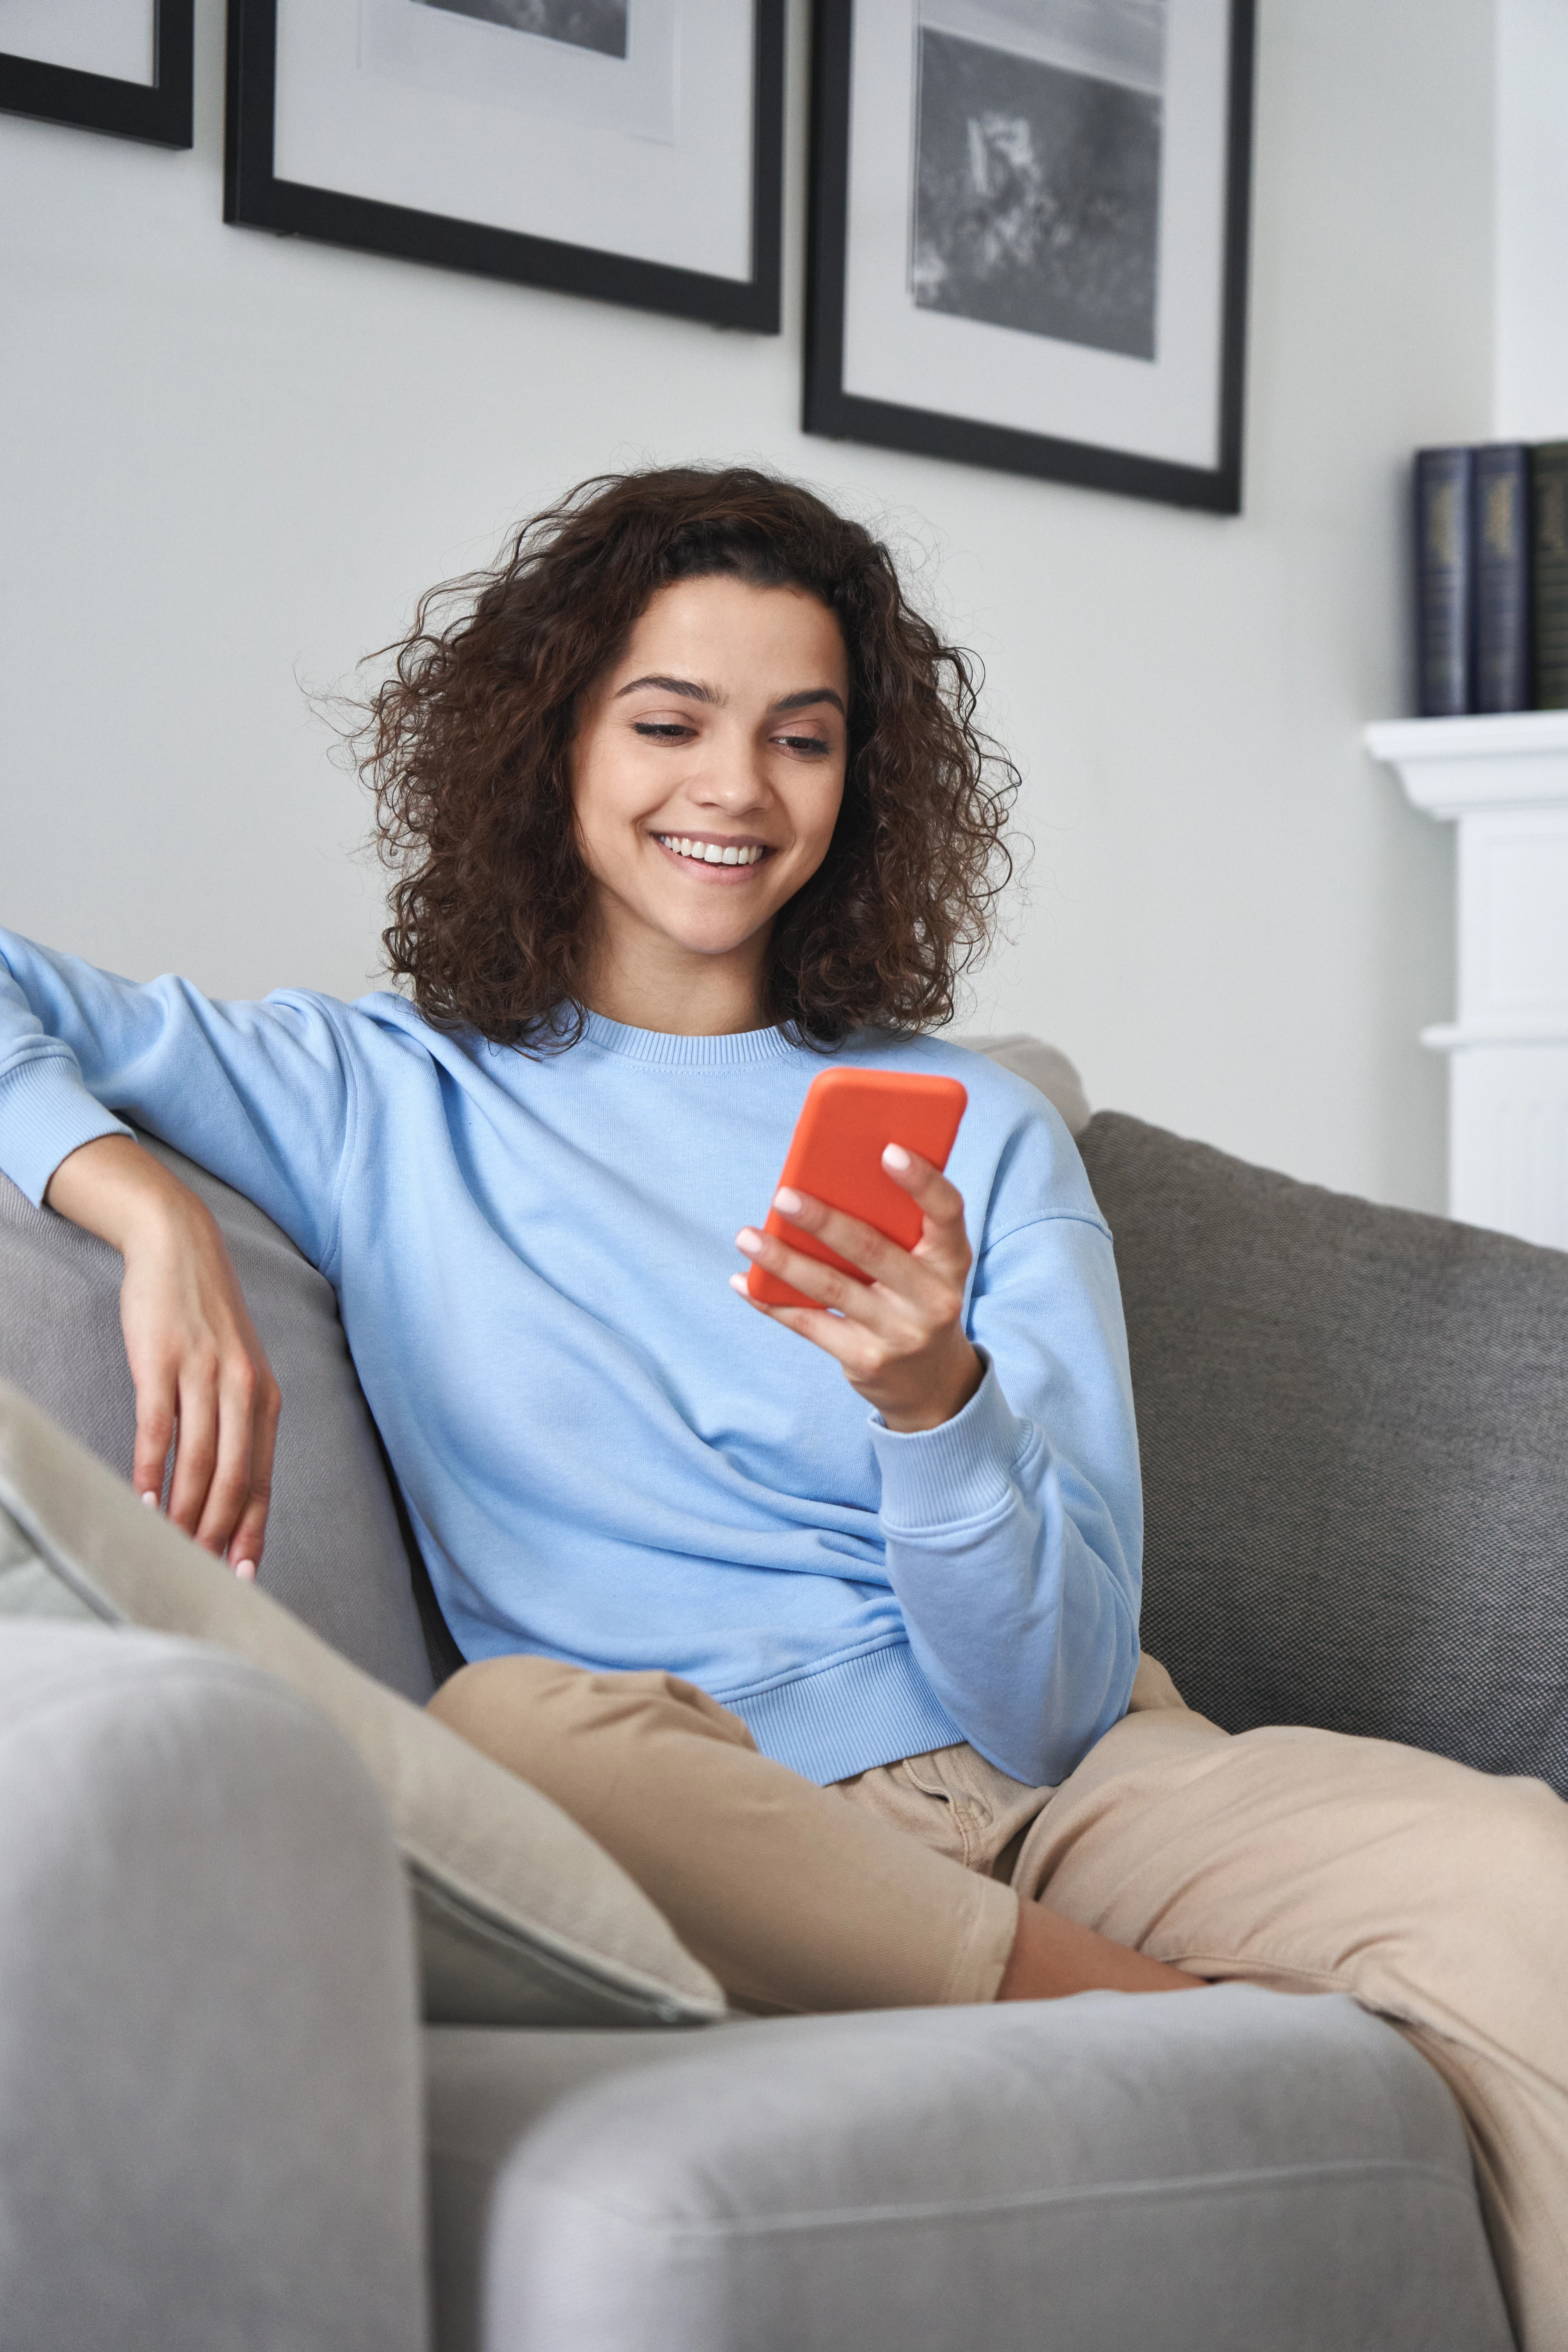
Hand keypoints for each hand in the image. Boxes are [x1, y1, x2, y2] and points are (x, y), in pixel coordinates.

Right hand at [46, 1136, 280, 1575]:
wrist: (180, 1247)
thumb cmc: (206, 1319)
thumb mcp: (237, 1369)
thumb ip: (236, 1423)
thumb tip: (224, 1484)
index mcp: (267, 1398)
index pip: (263, 1479)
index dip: (252, 1530)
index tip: (243, 1575)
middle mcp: (245, 1390)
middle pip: (234, 1479)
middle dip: (218, 1533)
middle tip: (201, 1574)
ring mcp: (204, 1374)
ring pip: (199, 1461)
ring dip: (183, 1512)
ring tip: (169, 1548)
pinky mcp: (163, 1362)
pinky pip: (159, 1428)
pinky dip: (152, 1470)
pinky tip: (142, 1500)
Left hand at [732, 1144, 983, 1431]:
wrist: (931, 1383)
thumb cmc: (916, 1298)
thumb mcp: (926, 1266)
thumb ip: (896, 1228)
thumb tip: (826, 1178)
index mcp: (952, 1259)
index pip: (948, 1212)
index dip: (923, 1181)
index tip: (889, 1150)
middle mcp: (933, 1298)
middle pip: (873, 1249)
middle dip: (824, 1221)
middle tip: (783, 1195)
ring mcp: (899, 1332)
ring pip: (832, 1288)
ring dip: (783, 1260)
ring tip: (747, 1236)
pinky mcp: (865, 1360)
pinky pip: (810, 1325)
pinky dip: (772, 1302)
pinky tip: (743, 1281)